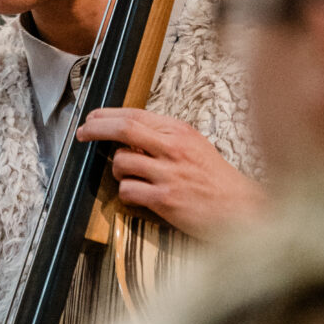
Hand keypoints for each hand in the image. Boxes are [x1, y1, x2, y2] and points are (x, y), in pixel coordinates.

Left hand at [77, 109, 265, 238]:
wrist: (241, 209)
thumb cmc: (216, 180)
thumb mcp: (195, 146)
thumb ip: (164, 138)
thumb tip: (128, 133)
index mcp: (180, 132)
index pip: (135, 114)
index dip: (107, 115)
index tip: (92, 118)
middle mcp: (173, 148)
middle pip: (123, 129)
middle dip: (96, 128)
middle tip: (82, 133)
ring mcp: (168, 174)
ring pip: (121, 163)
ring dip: (118, 171)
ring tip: (133, 178)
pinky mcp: (164, 199)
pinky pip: (127, 191)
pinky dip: (127, 194)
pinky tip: (141, 197)